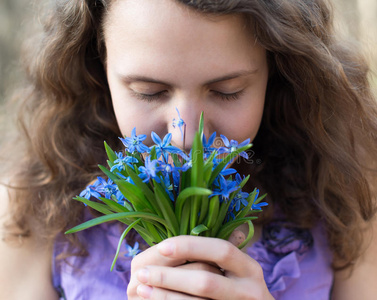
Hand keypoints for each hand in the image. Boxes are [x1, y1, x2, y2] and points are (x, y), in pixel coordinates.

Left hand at [127, 235, 273, 298]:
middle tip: (142, 272)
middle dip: (170, 277)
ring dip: (164, 295)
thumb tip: (182, 229)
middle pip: (205, 281)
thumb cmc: (238, 287)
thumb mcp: (237, 268)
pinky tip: (152, 298)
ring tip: (141, 286)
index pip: (222, 250)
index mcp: (250, 268)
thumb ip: (217, 251)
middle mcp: (250, 291)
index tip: (162, 246)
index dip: (192, 246)